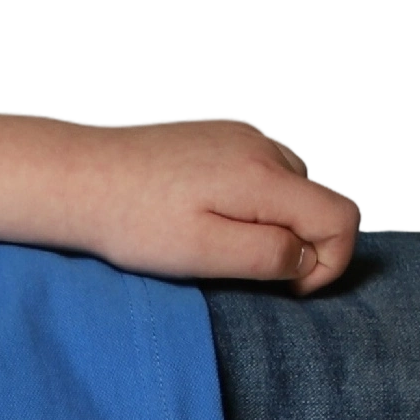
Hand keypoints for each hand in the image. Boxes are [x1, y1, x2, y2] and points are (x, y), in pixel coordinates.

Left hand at [79, 115, 363, 296]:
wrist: (78, 177)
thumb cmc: (134, 222)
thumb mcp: (203, 254)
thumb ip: (267, 255)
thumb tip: (306, 258)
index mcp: (264, 176)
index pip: (342, 217)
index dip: (331, 262)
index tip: (289, 287)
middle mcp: (262, 146)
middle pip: (320, 200)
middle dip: (301, 240)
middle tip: (245, 265)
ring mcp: (242, 134)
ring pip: (295, 185)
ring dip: (277, 219)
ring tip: (222, 239)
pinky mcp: (222, 133)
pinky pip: (265, 169)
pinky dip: (256, 198)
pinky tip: (210, 213)